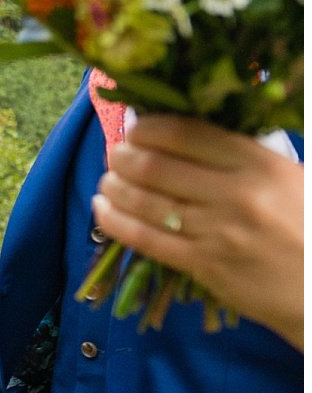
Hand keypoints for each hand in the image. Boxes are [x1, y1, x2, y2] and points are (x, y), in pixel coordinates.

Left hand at [93, 115, 304, 347]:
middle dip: (123, 156)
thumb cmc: (305, 225)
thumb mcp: (285, 178)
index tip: (136, 129)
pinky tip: (102, 208)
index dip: (148, 128)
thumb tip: (179, 136)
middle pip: (154, 166)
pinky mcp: (203, 265)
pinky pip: (144, 238)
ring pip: (143, 201)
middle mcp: (235, 195)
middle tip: (116, 155)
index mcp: (259, 165)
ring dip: (114, 186)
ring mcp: (217, 232)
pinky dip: (113, 220)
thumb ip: (239, 156)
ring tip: (109, 180)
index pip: (186, 134)